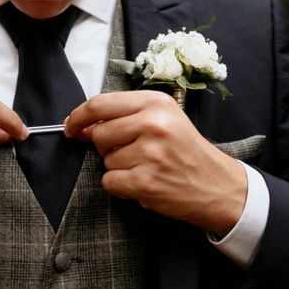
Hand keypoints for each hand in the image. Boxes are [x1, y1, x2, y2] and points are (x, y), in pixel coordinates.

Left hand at [64, 90, 246, 231]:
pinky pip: (110, 182)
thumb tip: (81, 125)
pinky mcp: (146, 181)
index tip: (71, 126)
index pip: (100, 103)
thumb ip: (125, 116)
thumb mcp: (163, 119)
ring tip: (146, 167)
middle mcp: (153, 123)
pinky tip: (144, 182)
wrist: (217, 185)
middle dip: (105, 147)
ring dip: (118, 168)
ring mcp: (150, 153)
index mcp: (156, 102)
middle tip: (129, 152)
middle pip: (99, 133)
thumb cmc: (186, 151)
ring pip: (105, 160)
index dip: (79, 116)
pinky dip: (121, 186)